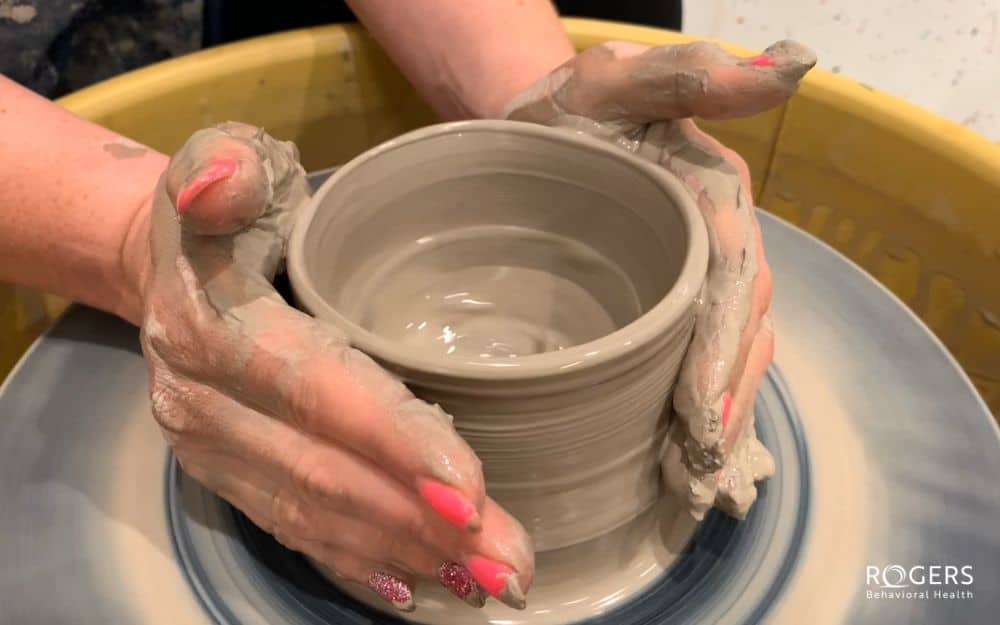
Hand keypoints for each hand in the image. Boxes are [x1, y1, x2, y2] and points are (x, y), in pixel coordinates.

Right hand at [137, 123, 533, 610]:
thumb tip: (222, 183)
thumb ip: (226, 167)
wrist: (161, 268)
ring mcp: (211, 451)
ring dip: (405, 553)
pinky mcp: (224, 476)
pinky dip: (358, 562)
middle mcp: (205, 403)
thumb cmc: (225, 209)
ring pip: (315, 514)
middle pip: (325, 473)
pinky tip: (420, 586)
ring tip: (488, 581)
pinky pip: (292, 529)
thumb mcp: (222, 160)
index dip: (392, 441)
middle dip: (420, 522)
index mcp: (214, 326)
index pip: (316, 392)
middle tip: (509, 561)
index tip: (469, 490)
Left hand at [504, 40, 815, 518]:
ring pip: (726, 352)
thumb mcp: (616, 79)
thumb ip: (688, 77)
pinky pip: (694, 358)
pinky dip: (694, 408)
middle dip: (725, 400)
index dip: (722, 348)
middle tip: (700, 465)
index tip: (702, 411)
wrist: (534, 129)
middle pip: (739, 330)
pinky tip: (680, 454)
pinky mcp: (666, 304)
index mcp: (715, 196)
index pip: (732, 282)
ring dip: (717, 417)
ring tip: (693, 477)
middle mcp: (717, 244)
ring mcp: (693, 278)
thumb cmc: (569, 107)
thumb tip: (789, 67)